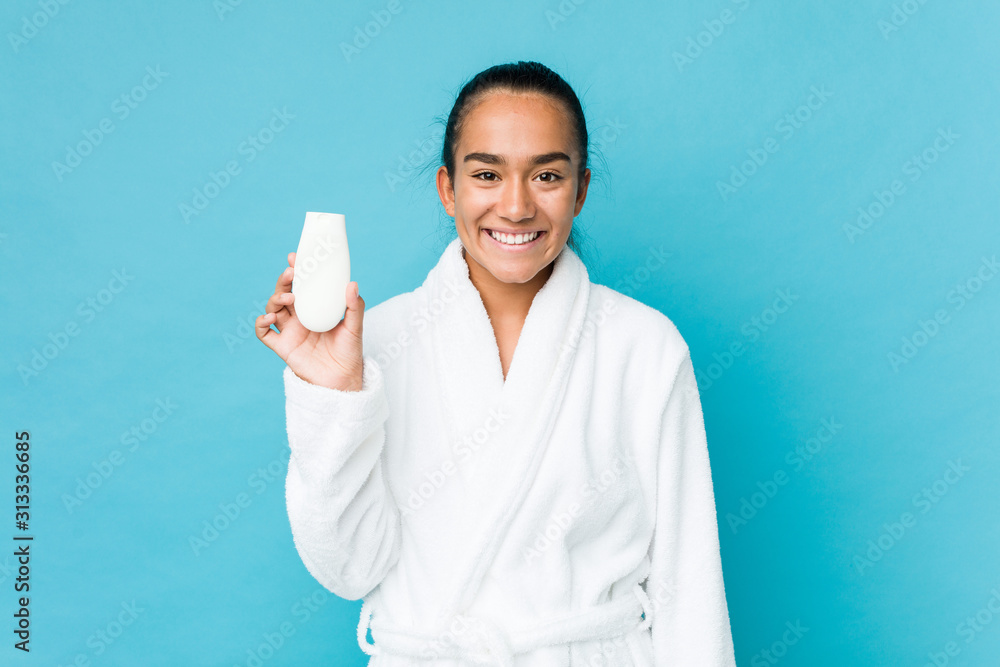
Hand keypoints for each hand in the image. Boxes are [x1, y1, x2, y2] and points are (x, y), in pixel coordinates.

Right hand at [256, 251, 365, 391]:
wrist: (343, 380)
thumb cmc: (349, 352)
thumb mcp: (354, 327)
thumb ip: (354, 307)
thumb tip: (352, 284)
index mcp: (315, 309)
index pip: (302, 285)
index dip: (296, 271)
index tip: (295, 257)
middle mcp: (299, 318)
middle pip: (284, 293)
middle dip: (284, 281)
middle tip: (291, 274)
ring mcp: (290, 332)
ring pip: (273, 309)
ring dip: (275, 299)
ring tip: (288, 299)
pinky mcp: (283, 347)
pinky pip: (264, 334)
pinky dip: (261, 323)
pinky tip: (269, 318)